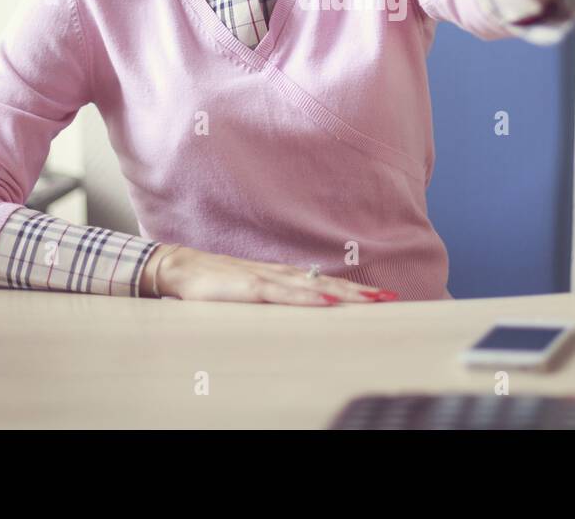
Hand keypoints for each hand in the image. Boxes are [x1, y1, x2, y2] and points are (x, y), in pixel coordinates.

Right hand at [150, 244, 398, 305]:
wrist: (182, 268)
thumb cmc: (216, 283)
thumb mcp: (252, 293)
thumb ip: (275, 298)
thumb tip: (300, 306)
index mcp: (284, 278)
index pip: (327, 285)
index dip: (356, 291)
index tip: (383, 297)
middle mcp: (282, 275)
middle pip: (330, 285)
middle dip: (362, 293)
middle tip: (392, 298)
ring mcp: (268, 280)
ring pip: (315, 287)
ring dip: (346, 295)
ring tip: (372, 301)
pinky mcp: (252, 287)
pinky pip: (286, 294)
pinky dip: (310, 297)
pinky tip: (329, 301)